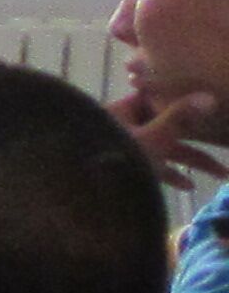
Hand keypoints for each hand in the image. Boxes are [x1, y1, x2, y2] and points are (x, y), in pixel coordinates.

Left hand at [118, 73, 228, 191]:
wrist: (77, 195)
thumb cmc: (112, 158)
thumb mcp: (151, 138)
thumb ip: (179, 119)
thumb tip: (208, 97)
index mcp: (123, 111)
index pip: (157, 100)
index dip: (182, 102)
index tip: (210, 106)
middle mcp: (121, 127)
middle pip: (166, 128)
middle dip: (198, 141)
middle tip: (227, 151)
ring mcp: (121, 149)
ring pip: (162, 150)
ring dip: (190, 161)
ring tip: (222, 174)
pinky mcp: (121, 169)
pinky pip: (151, 167)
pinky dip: (170, 174)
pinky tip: (189, 185)